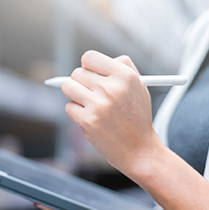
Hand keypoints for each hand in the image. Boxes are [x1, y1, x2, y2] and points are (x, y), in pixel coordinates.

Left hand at [61, 51, 161, 176]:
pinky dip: (76, 114)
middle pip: (77, 73)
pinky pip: (69, 107)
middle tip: (91, 95)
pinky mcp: (88, 121)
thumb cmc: (137, 119)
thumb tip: (91, 61)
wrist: (140, 151)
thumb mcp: (139, 87)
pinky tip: (92, 121)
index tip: (89, 75)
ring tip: (90, 107)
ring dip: (75, 97)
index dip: (87, 66)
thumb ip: (120, 68)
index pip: (89, 57)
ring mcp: (99, 105)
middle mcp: (112, 88)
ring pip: (68, 88)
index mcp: (125, 76)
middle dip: (81, 83)